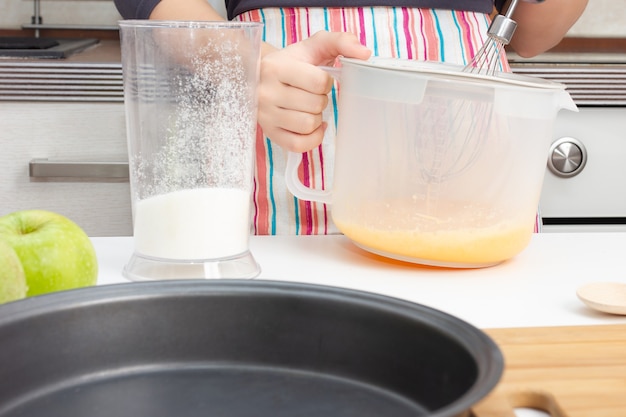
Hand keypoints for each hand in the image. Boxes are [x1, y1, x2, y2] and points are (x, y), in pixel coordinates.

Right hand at [257, 31, 371, 152]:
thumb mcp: (314, 45)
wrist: (263, 76)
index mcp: (276, 68)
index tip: (318, 79)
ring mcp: (266, 116)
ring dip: (316, 117)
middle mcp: (266, 93)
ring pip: (308, 125)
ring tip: (308, 107)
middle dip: (321, 99)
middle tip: (311, 93)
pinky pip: (299, 145)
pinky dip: (313, 138)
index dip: (326, 82)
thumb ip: (341, 42)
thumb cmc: (294, 61)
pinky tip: (313, 127)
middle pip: (315, 105)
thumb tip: (364, 53)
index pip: (318, 82)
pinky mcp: (270, 134)